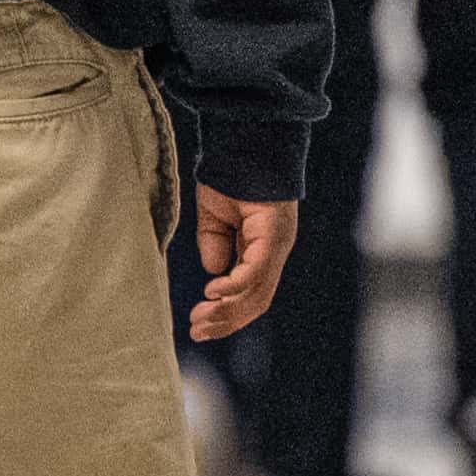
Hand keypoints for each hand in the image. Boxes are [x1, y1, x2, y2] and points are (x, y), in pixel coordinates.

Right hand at [189, 190, 297, 342]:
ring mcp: (277, 244)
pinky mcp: (275, 235)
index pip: (251, 293)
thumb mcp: (215, 218)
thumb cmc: (229, 175)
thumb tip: (215, 275)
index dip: (227, 314)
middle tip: (197, 333)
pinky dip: (234, 286)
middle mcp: (274, 251)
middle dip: (226, 322)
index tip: (199, 324)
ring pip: (257, 293)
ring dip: (227, 311)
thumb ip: (216, 246)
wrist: (244, 142)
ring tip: (201, 320)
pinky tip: (212, 292)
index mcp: (262, 249)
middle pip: (256, 301)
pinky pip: (256, 271)